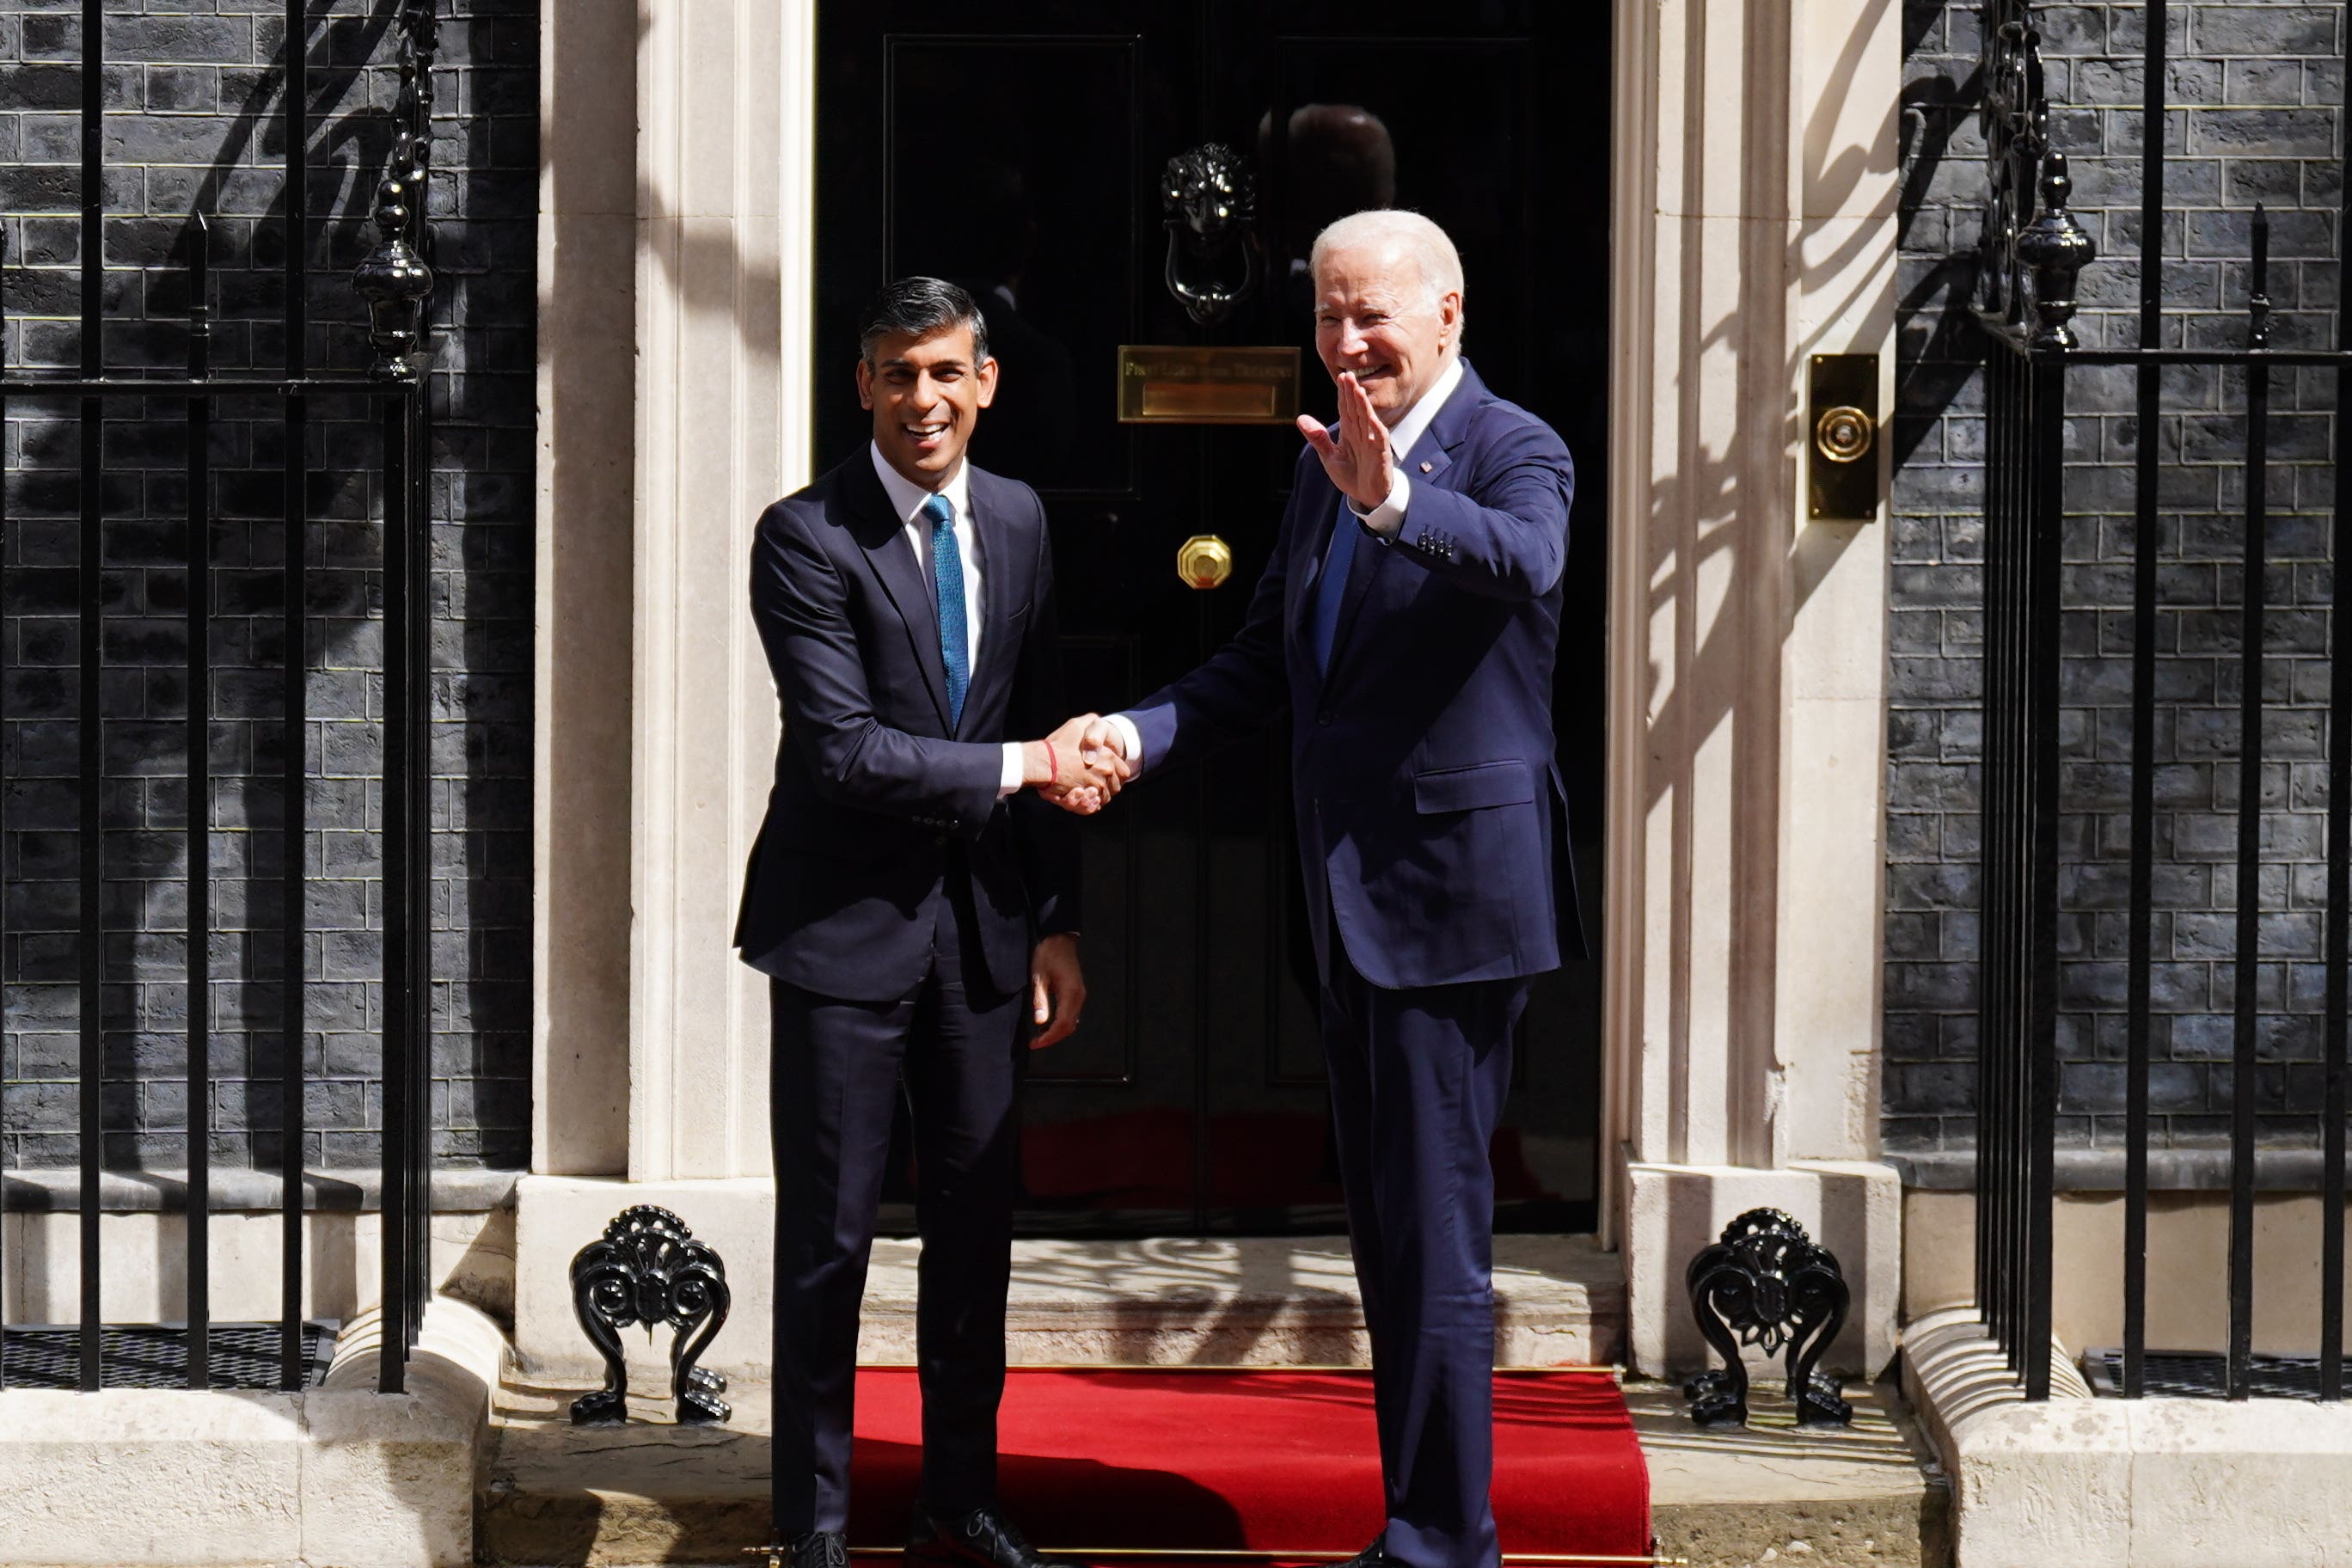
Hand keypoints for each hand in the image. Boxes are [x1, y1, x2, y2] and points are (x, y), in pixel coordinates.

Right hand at [1025, 713, 1129, 814]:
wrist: (1042, 762)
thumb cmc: (1058, 745)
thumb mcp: (1077, 724)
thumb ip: (1091, 721)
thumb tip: (1097, 721)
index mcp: (1108, 757)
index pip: (1123, 772)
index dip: (1116, 773)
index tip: (1105, 773)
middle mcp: (1105, 772)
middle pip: (1116, 786)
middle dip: (1109, 785)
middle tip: (1096, 781)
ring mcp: (1096, 786)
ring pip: (1105, 797)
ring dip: (1098, 795)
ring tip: (1086, 789)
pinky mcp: (1085, 798)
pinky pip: (1094, 806)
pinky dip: (1089, 804)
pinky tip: (1081, 796)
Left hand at [1028, 933, 1084, 1049]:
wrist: (1059, 940)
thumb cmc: (1048, 955)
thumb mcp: (1038, 977)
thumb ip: (1040, 1000)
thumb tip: (1040, 1022)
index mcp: (1070, 992)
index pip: (1062, 1024)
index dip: (1049, 1037)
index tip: (1035, 1043)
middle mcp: (1078, 996)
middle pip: (1069, 1027)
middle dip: (1053, 1038)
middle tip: (1035, 1043)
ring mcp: (1079, 995)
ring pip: (1071, 1022)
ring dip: (1057, 1032)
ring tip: (1040, 1036)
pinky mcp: (1077, 993)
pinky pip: (1071, 1014)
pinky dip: (1061, 1024)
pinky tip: (1048, 1025)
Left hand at [1296, 370, 1395, 512]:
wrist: (1367, 496)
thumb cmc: (1351, 475)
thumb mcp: (1329, 457)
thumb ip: (1317, 438)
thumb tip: (1300, 418)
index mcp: (1349, 432)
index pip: (1345, 408)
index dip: (1342, 394)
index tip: (1341, 377)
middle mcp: (1361, 433)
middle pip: (1355, 408)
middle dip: (1351, 392)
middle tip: (1348, 374)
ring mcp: (1371, 441)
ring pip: (1366, 418)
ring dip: (1362, 403)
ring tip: (1357, 388)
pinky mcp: (1380, 453)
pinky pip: (1378, 437)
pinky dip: (1374, 426)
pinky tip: (1370, 415)